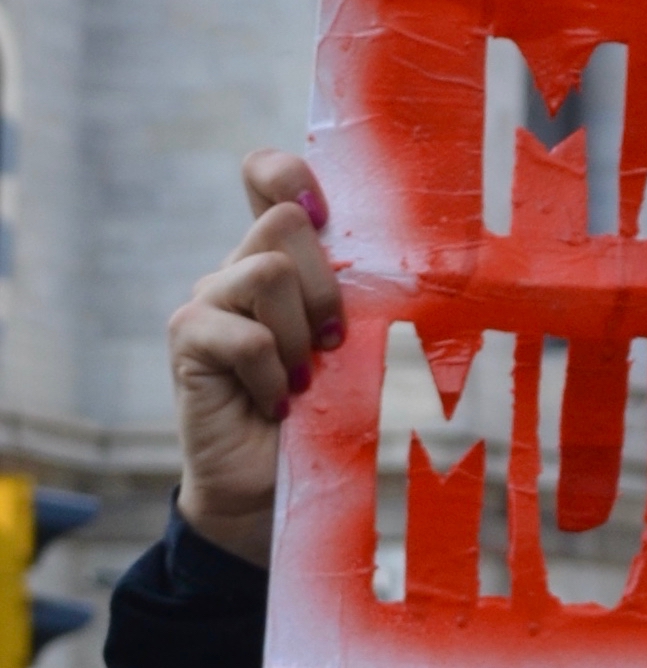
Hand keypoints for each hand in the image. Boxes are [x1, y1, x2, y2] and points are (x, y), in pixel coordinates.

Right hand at [168, 151, 343, 566]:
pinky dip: (271, 374)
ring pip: (263, 270)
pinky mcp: (189, 341)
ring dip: (298, 333)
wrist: (272, 493)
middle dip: (325, 286)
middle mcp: (240, 271)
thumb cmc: (327, 422)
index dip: (291, 175)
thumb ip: (371, 307)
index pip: (269, 178)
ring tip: (304, 381)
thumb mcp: (361, 355)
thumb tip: (436, 269)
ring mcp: (209, 303)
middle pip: (283, 221)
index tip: (324, 213)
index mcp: (284, 262)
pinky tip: (279, 404)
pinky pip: (241, 334)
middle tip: (331, 346)